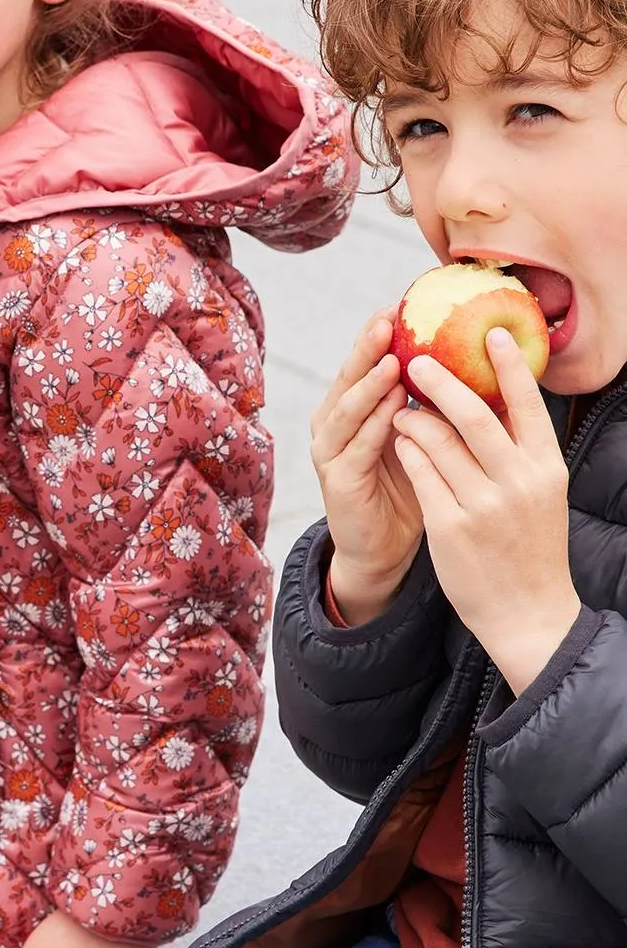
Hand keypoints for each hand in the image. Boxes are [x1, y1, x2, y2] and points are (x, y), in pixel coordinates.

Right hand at [310, 309, 423, 623]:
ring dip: (368, 384)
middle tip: (387, 320)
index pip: (365, 364)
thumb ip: (431, 404)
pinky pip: (354, 449)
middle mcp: (334, 426)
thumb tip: (471, 360)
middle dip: (366, 349)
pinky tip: (392, 411)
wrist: (384, 550)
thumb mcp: (423, 438)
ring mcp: (330, 454)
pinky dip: (372, 427)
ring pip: (345, 410)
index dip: (378, 334)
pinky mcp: (336, 483)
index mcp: (354, 411)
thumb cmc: (410, 489)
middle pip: (348, 379)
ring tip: (391, 359)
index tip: (400, 303)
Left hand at [392, 329, 579, 694]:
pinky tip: (399, 440)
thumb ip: (522, 452)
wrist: (529, 614)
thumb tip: (500, 401)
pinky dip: (409, 452)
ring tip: (402, 405)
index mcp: (546, 469)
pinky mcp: (451, 528)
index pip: (529, 407)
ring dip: (416, 418)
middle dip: (443, 383)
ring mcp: (484, 507)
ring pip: (440, 445)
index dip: (510, 367)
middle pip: (476, 417)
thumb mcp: (541, 494)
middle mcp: (518, 483)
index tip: (492, 334)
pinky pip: (422, 476)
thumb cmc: (531, 547)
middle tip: (417, 359)